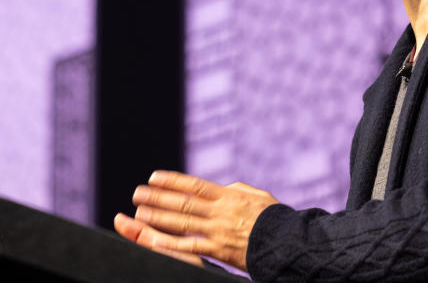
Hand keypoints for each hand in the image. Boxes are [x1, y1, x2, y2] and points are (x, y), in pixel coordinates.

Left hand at [113, 170, 278, 271]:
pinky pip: (189, 247)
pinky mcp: (219, 250)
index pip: (194, 185)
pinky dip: (170, 242)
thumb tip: (225, 186)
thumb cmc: (275, 219)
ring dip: (158, 217)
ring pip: (182, 222)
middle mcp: (220, 210)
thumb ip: (238, 190)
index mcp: (229, 195)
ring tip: (139, 213)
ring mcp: (218, 230)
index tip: (154, 177)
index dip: (172, 180)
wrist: (289, 242)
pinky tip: (155, 239)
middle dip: (158, 197)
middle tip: (137, 193)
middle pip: (183, 201)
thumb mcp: (258, 197)